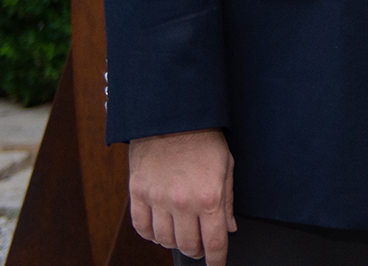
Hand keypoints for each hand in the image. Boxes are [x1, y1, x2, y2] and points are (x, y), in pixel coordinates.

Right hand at [128, 129, 235, 263]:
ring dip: (174, 243)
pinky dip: (150, 235)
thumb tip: (229, 228)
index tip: (217, 265)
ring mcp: (157, 199)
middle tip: (200, 247)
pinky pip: (141, 227)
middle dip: (197, 251)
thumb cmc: (204, 140)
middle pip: (188, 245)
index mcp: (209, 197)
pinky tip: (159, 230)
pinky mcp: (138, 193)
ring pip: (164, 240)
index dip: (217, 259)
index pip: (213, 242)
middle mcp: (182, 202)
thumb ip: (228, 202)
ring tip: (181, 235)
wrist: (173, 117)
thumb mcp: (226, 168)